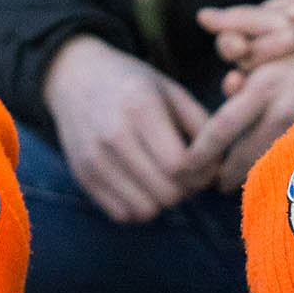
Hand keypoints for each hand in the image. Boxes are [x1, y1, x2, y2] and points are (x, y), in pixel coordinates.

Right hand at [42, 34, 212, 220]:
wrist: (74, 77)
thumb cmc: (132, 84)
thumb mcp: (170, 90)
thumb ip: (200, 125)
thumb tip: (219, 167)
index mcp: (140, 109)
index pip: (179, 165)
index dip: (200, 174)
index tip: (204, 166)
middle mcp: (114, 136)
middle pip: (165, 193)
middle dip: (184, 190)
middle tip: (186, 176)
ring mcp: (94, 160)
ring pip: (144, 210)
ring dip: (161, 202)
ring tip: (163, 182)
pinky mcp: (83, 178)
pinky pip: (121, 214)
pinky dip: (137, 208)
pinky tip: (141, 187)